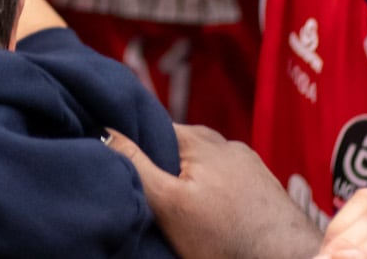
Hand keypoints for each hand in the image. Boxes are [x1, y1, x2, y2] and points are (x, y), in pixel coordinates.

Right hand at [104, 127, 319, 258]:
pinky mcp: (263, 188)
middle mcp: (226, 143)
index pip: (151, 128)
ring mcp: (249, 165)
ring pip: (203, 169)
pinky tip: (213, 221)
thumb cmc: (228, 238)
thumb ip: (136, 165)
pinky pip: (226, 184)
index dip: (135, 149)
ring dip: (191, 186)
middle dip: (164, 171)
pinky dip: (214, 197)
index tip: (124, 172)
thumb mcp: (168, 204)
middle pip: (178, 150)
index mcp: (199, 138)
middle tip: (154, 203)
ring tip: (185, 216)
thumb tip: (103, 130)